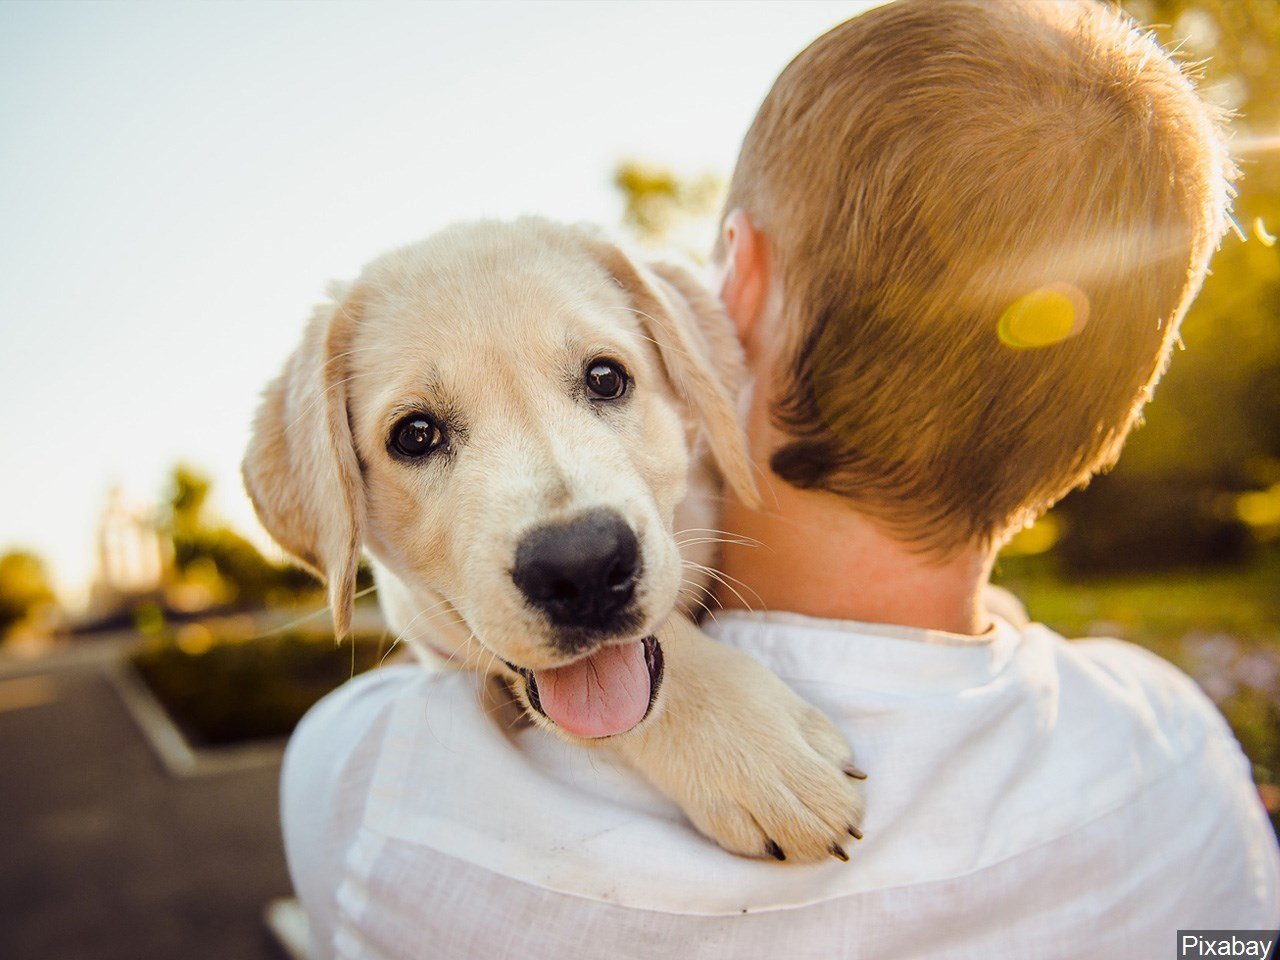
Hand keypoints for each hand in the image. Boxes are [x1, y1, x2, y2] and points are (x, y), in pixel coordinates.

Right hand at [610, 614, 866, 862]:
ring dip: (803, 847)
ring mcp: (732, 792)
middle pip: (818, 825)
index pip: (838, 794)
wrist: (653, 678)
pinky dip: (761, 846)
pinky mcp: (701, 805)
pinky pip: (742, 843)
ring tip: (803, 840)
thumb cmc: (720, 679)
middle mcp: (766, 770)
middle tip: (832, 831)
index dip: (850, 808)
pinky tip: (766, 839)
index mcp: (790, 738)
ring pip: (786, 842)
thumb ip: (817, 734)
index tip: (847, 804)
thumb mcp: (781, 696)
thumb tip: (851, 773)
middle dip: (832, 834)